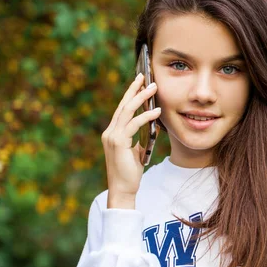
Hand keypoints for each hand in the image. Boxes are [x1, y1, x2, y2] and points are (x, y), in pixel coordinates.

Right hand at [101, 73, 160, 207]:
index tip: (139, 82)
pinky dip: (145, 116)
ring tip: (153, 88)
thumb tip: (150, 125)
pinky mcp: (118, 143)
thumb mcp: (135, 151)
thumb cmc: (130, 172)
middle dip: (134, 89)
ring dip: (141, 98)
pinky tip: (156, 111)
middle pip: (123, 105)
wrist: (123, 189)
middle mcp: (110, 132)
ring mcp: (112, 137)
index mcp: (112, 133)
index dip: (130, 94)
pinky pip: (133, 124)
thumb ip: (138, 137)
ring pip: (127, 111)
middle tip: (144, 76)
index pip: (122, 109)